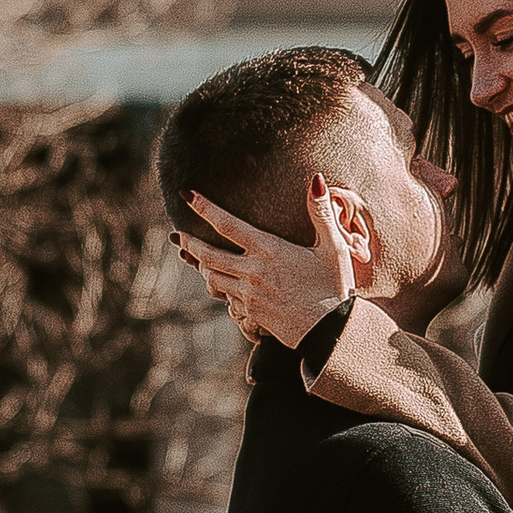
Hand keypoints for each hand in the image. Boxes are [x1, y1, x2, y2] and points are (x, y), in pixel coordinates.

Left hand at [178, 177, 357, 347]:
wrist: (331, 333)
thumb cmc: (335, 287)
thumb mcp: (334, 246)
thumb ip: (321, 211)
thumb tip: (316, 179)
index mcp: (269, 250)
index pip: (227, 224)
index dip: (203, 207)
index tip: (186, 195)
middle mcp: (253, 272)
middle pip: (207, 254)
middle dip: (189, 242)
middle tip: (177, 234)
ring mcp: (249, 295)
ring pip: (212, 277)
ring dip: (201, 266)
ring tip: (196, 258)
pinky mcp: (250, 314)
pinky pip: (225, 299)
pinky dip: (220, 288)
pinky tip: (220, 284)